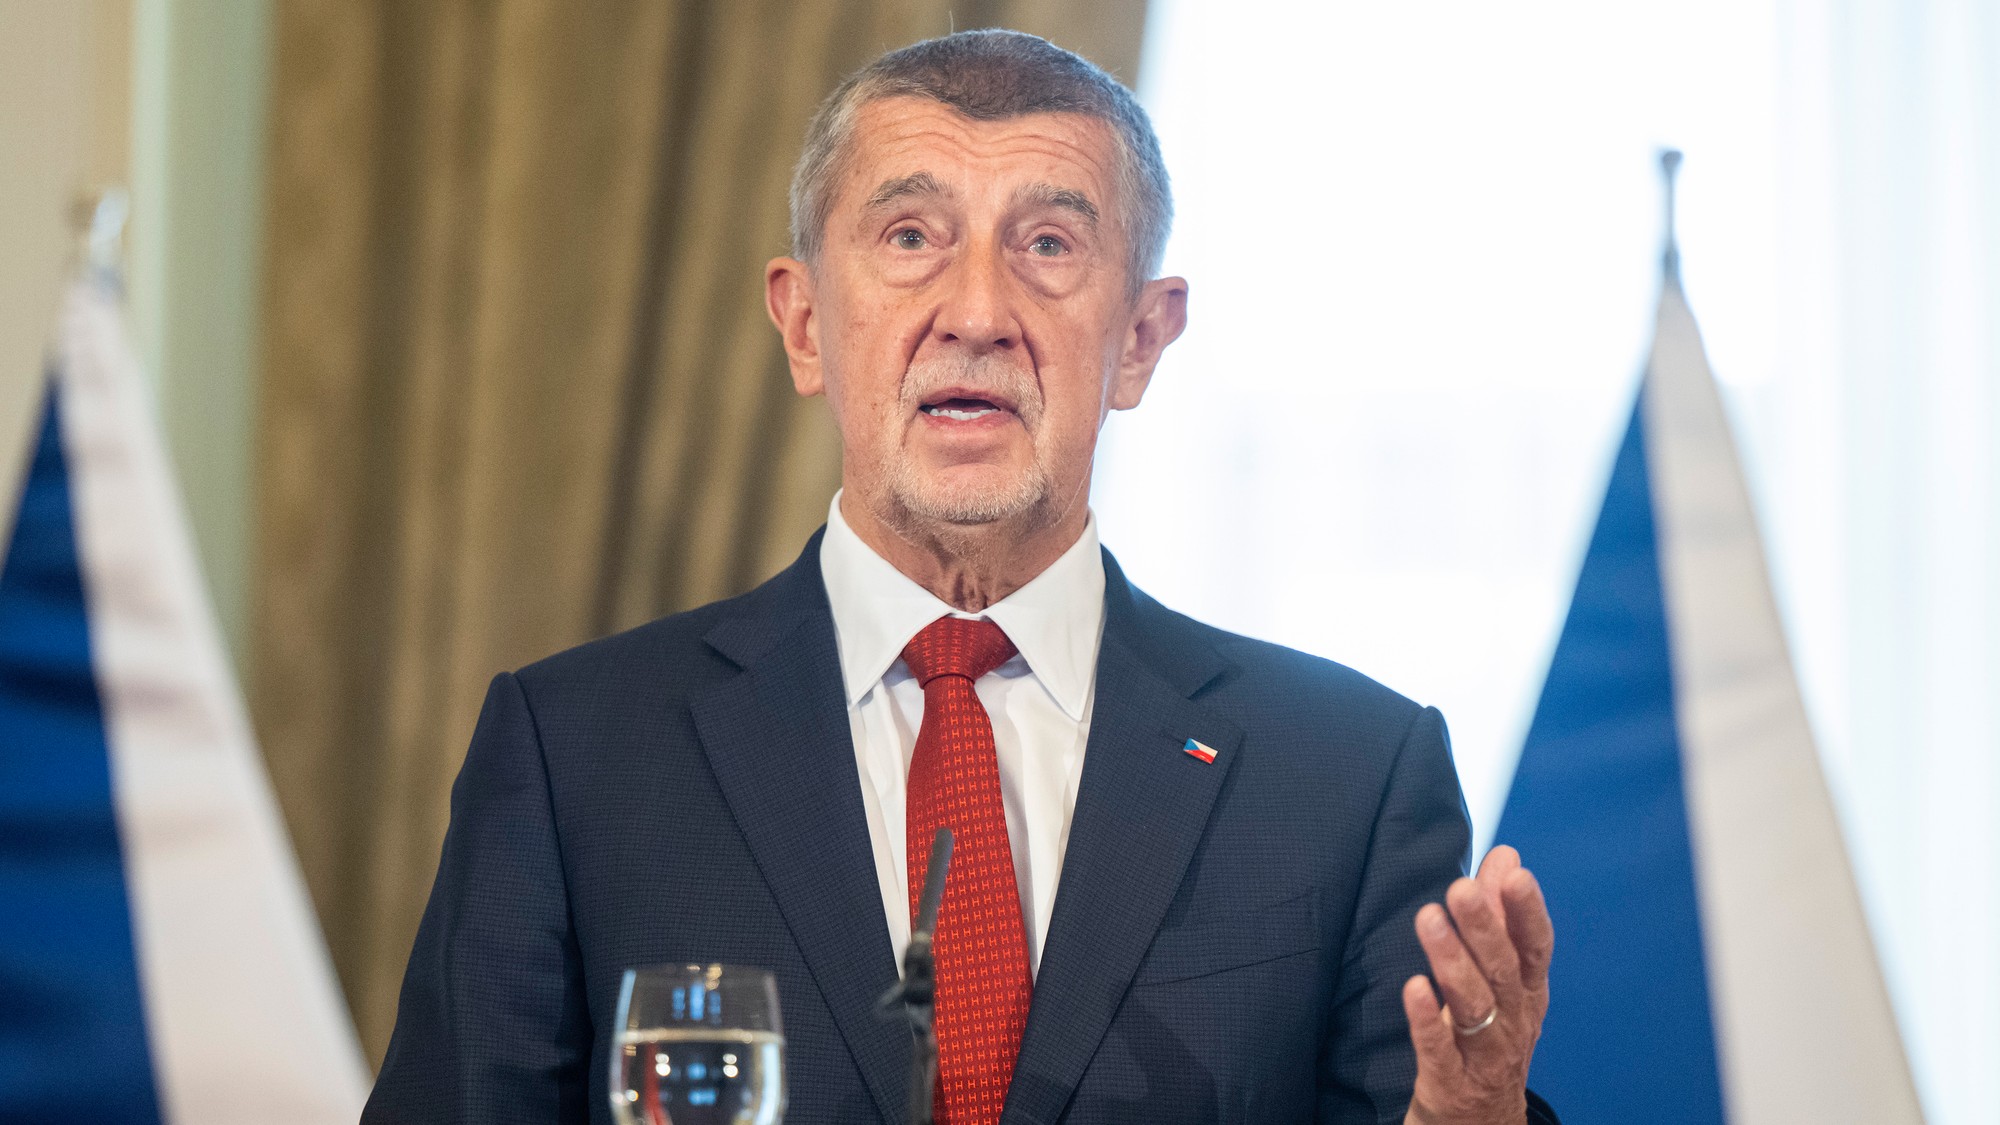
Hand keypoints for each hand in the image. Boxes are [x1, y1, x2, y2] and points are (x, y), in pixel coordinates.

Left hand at [1400, 845, 1553, 1124]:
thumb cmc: (1490, 1041)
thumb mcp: (1501, 981)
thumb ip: (1501, 918)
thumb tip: (1506, 857)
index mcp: (1527, 996)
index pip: (1534, 949)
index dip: (1527, 912)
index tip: (1516, 873)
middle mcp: (1513, 1024)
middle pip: (1502, 972)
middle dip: (1485, 929)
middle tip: (1461, 888)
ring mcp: (1484, 1057)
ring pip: (1473, 1007)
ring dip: (1452, 962)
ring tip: (1430, 919)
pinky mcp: (1450, 1084)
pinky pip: (1439, 1050)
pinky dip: (1426, 1019)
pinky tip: (1412, 987)